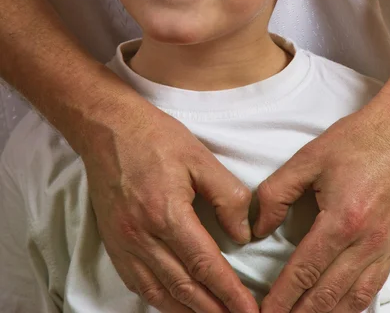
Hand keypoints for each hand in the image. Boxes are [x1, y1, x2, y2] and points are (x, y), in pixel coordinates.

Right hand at [80, 89, 258, 312]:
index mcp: (167, 213)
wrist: (107, 127)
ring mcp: (123, 243)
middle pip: (184, 287)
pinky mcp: (113, 242)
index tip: (249, 310)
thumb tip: (242, 235)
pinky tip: (175, 303)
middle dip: (214, 309)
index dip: (230, 293)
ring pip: (159, 293)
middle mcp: (142, 236)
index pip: (205, 265)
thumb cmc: (155, 137)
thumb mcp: (200, 157)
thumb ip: (226, 196)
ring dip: (188, 311)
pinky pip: (137, 283)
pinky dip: (160, 300)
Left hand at [255, 93, 389, 312]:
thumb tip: (257, 228)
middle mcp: (366, 242)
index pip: (304, 270)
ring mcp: (383, 247)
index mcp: (342, 219)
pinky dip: (351, 306)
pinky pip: (372, 289)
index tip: (264, 312)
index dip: (282, 296)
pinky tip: (337, 310)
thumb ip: (275, 193)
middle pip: (327, 294)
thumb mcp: (308, 159)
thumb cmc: (356, 142)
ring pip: (351, 299)